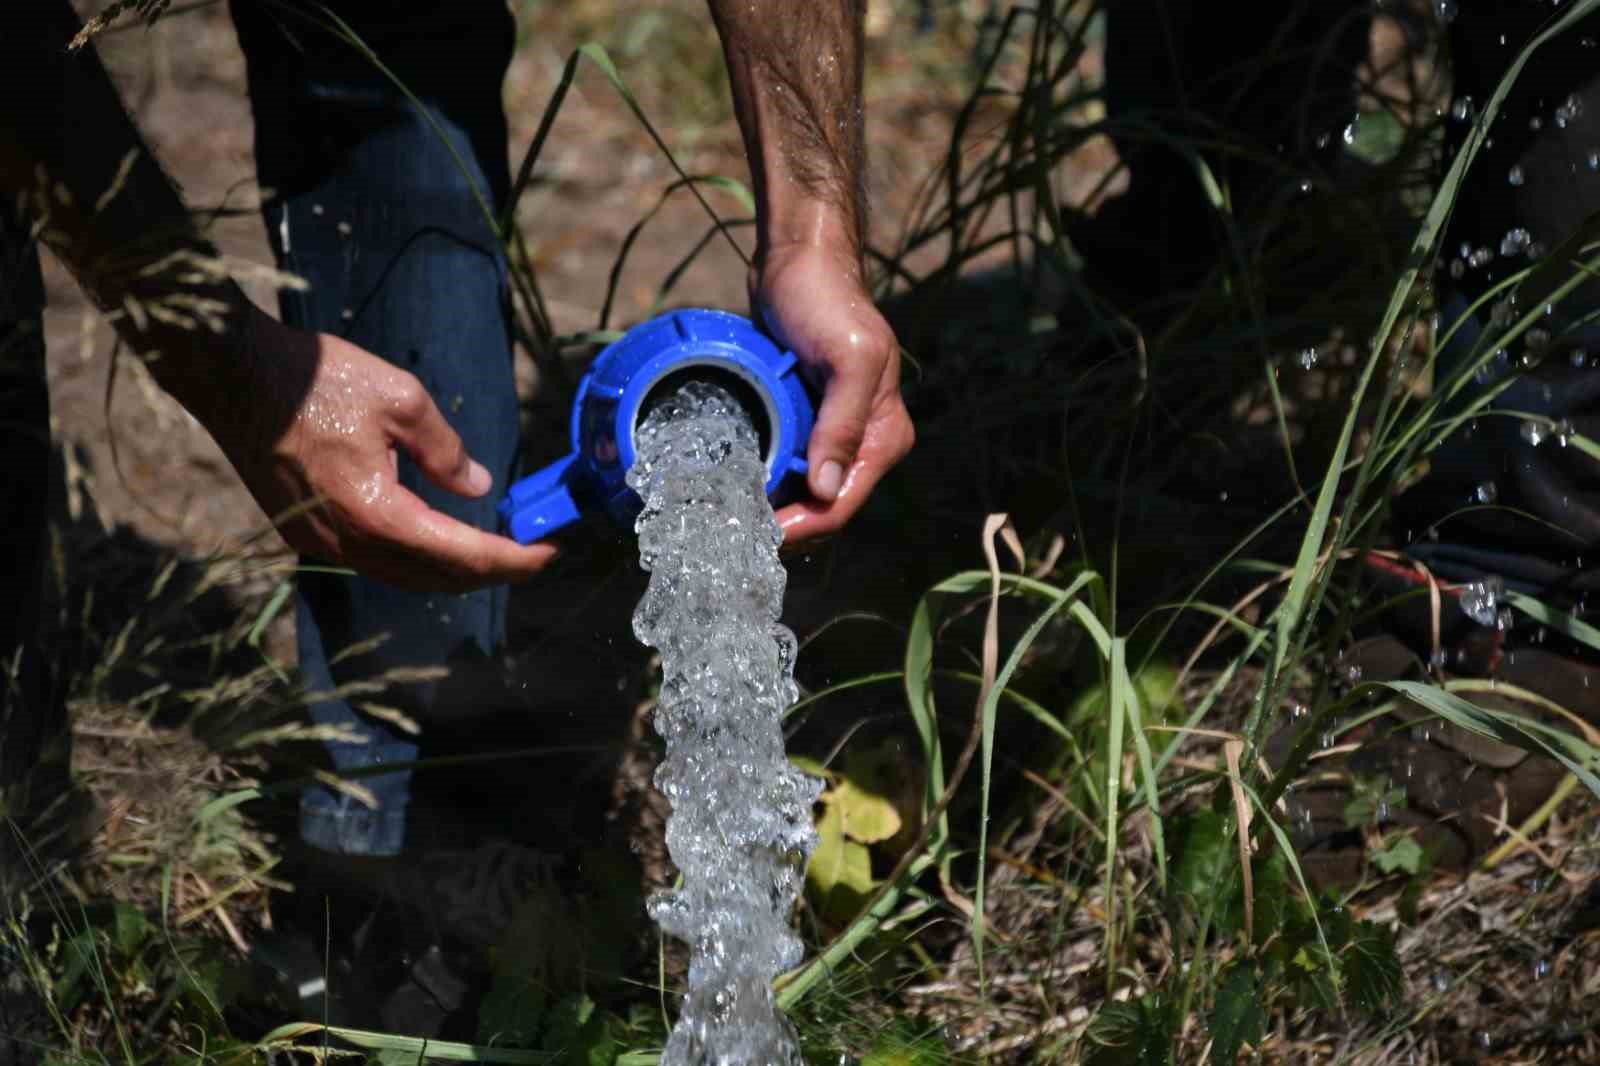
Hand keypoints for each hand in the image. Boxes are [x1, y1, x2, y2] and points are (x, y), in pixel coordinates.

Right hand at [209, 307, 555, 591]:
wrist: (232, 374)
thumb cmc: (315, 379)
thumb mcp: (400, 399)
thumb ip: (445, 450)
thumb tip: (476, 485)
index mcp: (376, 513)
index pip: (461, 555)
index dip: (512, 559)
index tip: (549, 552)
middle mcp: (347, 541)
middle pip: (435, 578)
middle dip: (490, 572)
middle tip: (532, 554)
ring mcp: (321, 541)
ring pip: (402, 575)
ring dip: (452, 570)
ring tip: (495, 551)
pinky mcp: (305, 531)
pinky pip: (372, 560)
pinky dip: (415, 558)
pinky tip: (437, 538)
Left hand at [754, 242, 914, 544]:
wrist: (800, 259)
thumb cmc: (827, 301)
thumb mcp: (846, 358)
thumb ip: (841, 423)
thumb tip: (826, 490)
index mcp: (884, 435)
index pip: (842, 504)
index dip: (802, 526)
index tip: (758, 536)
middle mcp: (864, 442)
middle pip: (823, 507)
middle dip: (785, 525)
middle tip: (731, 531)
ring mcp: (833, 434)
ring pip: (802, 492)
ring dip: (771, 507)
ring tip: (726, 516)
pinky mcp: (804, 421)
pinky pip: (785, 465)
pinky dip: (764, 479)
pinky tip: (733, 485)